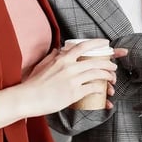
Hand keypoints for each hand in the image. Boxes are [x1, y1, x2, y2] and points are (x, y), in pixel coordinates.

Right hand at [2, 40, 125, 119]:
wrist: (28, 98)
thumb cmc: (33, 83)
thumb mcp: (42, 65)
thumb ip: (52, 56)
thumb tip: (58, 50)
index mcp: (61, 59)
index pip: (83, 47)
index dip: (97, 43)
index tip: (106, 44)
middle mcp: (69, 67)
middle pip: (95, 62)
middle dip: (108, 64)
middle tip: (113, 67)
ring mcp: (72, 80)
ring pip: (97, 75)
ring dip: (108, 77)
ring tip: (112, 79)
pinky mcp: (73, 93)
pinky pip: (92, 89)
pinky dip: (100, 89)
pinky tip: (102, 91)